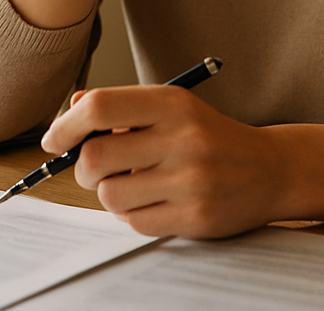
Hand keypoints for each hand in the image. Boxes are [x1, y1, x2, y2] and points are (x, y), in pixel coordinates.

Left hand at [41, 85, 286, 238]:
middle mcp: (182, 137)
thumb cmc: (209, 135)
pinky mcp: (195, 216)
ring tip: (132, 183)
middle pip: (95, 156)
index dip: (66, 125)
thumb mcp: (172, 107)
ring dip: (109, 192)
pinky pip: (134, 221)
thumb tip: (72, 110)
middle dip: (83, 167)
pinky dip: (132, 213)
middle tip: (95, 167)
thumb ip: (122, 107)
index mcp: (173, 102)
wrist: (269, 168)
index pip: (101, 107)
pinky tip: (153, 200)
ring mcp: (190, 180)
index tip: (54, 139)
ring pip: (110, 194)